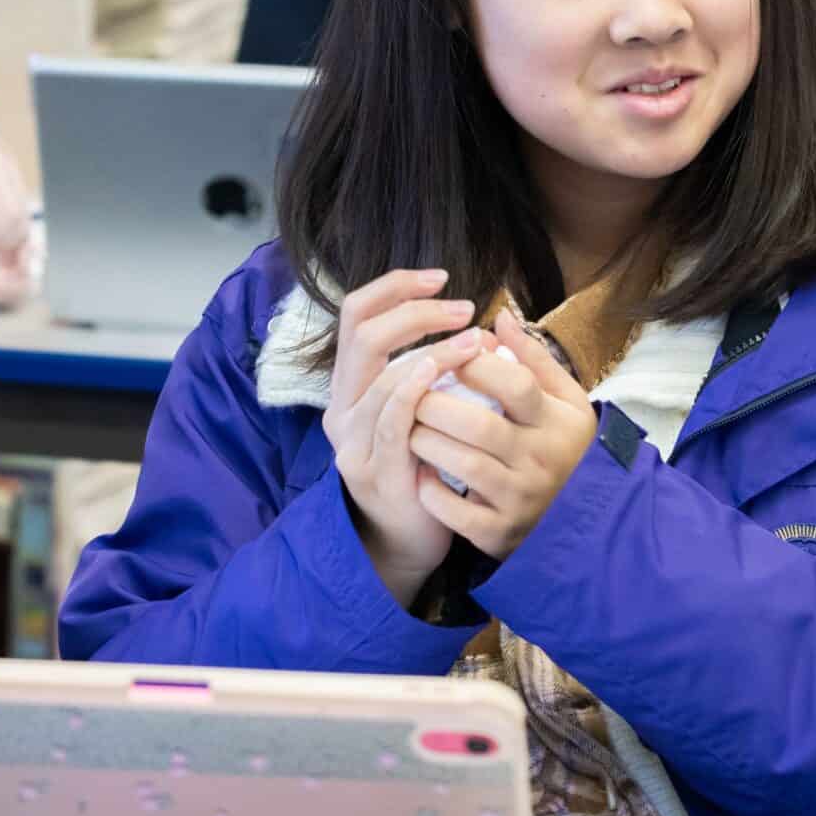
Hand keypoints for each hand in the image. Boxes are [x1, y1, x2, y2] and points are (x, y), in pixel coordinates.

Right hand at [325, 270, 481, 605]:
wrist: (409, 538)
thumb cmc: (422, 464)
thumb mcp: (416, 408)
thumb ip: (425, 365)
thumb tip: (466, 317)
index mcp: (348, 386)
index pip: (355, 315)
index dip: (394, 287)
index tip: (439, 277)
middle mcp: (340, 409)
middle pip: (363, 334)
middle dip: (416, 313)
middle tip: (464, 309)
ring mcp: (353, 442)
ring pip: (383, 376)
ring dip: (434, 350)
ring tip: (475, 340)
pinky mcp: (375, 470)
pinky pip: (392, 420)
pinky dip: (416, 389)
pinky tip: (442, 372)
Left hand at [408, 311, 598, 558]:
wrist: (586, 518)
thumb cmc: (566, 446)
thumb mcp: (565, 399)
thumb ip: (533, 359)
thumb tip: (499, 317)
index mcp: (556, 421)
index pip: (515, 384)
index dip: (476, 365)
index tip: (449, 356)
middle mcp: (539, 459)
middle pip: (479, 424)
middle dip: (434, 404)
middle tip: (412, 394)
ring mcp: (520, 499)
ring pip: (463, 465)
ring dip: (426, 442)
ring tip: (411, 428)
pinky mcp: (500, 533)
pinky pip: (457, 513)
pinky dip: (431, 492)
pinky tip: (420, 474)